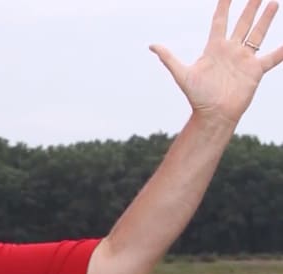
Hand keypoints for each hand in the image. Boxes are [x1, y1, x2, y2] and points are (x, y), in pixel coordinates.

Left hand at [151, 0, 282, 124]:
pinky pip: (272, 57)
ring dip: (266, 19)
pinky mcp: (255, 71)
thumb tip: (151, 45)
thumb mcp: (182, 74)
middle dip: (250, 7)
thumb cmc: (197, 96)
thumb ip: (169, 58)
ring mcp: (244, 59)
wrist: (213, 114)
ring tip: (273, 3)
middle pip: (242, 23)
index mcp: (214, 48)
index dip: (224, 6)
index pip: (220, 21)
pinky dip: (281, 50)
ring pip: (257, 34)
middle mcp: (231, 50)